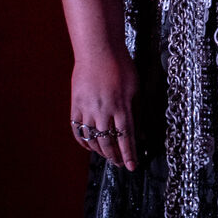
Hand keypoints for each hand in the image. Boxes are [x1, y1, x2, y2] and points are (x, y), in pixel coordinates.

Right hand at [69, 51, 138, 170]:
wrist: (98, 50)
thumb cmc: (120, 66)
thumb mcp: (135, 88)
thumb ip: (137, 111)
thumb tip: (142, 133)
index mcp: (121, 106)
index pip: (126, 138)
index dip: (129, 154)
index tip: (132, 167)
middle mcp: (103, 111)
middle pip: (108, 142)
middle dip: (115, 156)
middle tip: (120, 164)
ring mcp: (87, 109)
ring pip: (92, 139)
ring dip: (100, 151)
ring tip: (107, 156)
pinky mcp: (75, 105)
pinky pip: (77, 129)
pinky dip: (83, 141)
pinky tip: (89, 146)